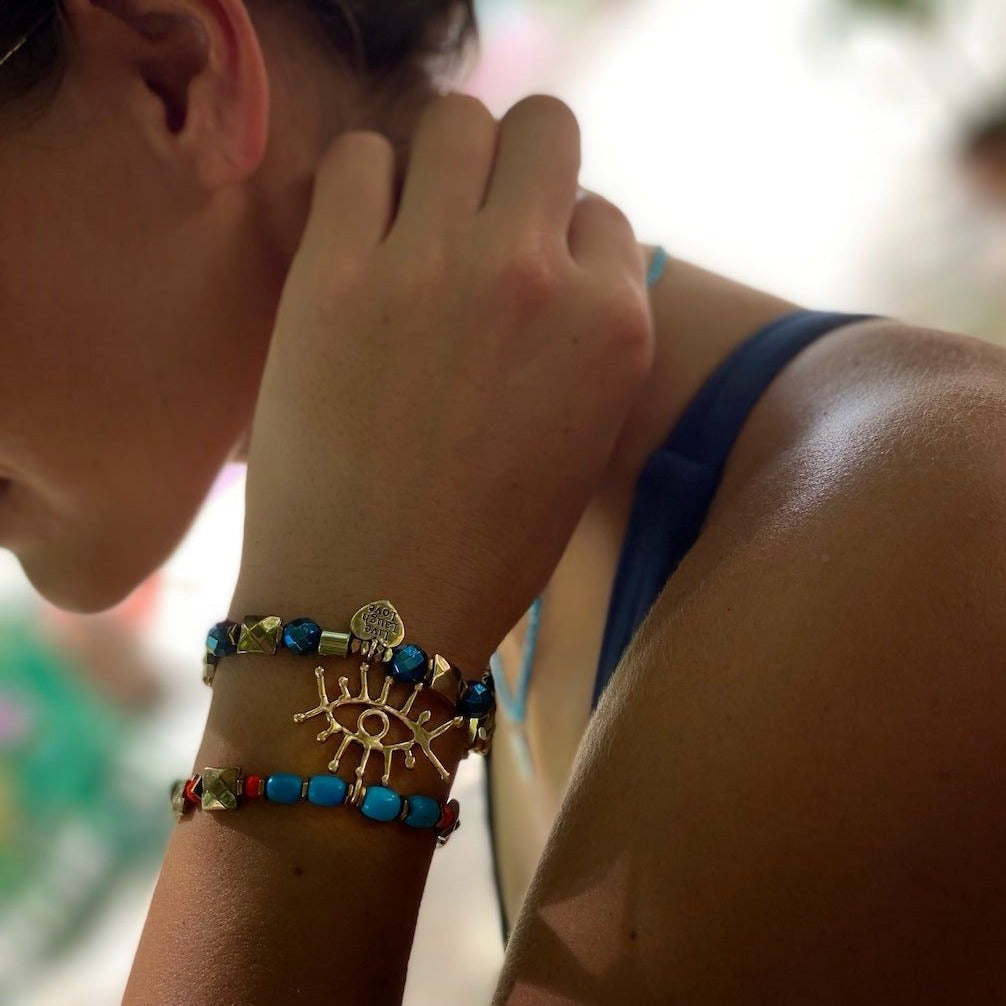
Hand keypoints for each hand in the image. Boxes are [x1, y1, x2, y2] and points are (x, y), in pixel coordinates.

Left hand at [230, 92, 654, 669]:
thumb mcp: (581, 437)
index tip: (526, 276)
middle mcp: (538, 277)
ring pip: (455, 120)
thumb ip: (584, 335)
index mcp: (615, 326)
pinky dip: (365, 183)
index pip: (602, 212)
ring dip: (442, 162)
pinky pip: (360, 156)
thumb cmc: (487, 544)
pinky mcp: (339, 275)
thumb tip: (554, 254)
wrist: (377, 612)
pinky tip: (361, 239)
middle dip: (516, 165)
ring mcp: (437, 267)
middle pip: (543, 126)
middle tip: (479, 220)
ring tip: (418, 224)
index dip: (562, 239)